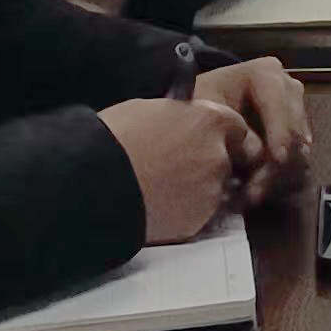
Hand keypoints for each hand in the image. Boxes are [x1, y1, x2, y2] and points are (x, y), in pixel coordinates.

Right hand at [100, 93, 253, 239]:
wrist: (94, 184)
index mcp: (209, 121)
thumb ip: (179, 116)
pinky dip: (183, 210)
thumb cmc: (114, 139)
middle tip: (176, 166)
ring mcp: (210, 191)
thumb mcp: (148, 109)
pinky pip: (197, 213)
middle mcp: (217, 155)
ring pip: (212, 189)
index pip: (236, 126)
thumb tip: (181, 119)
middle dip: (207, 163)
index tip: (206, 138)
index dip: (220, 134)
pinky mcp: (197, 221)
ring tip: (160, 187)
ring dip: (195, 188)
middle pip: (224, 159)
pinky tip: (157, 205)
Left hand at [195, 57, 311, 201]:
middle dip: (276, 161)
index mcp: (266, 73)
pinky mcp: (296, 130)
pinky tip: (258, 188)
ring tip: (253, 193)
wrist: (207, 104)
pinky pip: (296, 157)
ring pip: (298, 147)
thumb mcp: (207, 106)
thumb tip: (258, 153)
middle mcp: (288, 87)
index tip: (278, 158)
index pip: (278, 101)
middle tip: (258, 187)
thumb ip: (232, 127)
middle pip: (293, 127)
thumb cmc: (203, 100)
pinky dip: (278, 175)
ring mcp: (295, 109)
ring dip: (277, 174)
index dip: (280, 130)